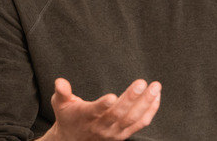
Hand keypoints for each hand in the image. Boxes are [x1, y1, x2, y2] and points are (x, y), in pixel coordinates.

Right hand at [40, 78, 161, 140]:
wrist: (73, 140)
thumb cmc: (69, 117)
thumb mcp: (60, 104)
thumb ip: (62, 93)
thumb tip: (59, 81)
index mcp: (85, 117)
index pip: (94, 112)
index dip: (102, 105)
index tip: (112, 96)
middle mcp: (101, 126)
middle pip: (118, 114)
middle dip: (131, 99)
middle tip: (142, 82)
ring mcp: (114, 132)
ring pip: (132, 119)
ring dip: (146, 103)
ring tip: (156, 86)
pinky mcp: (124, 135)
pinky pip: (140, 123)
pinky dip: (151, 110)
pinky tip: (157, 96)